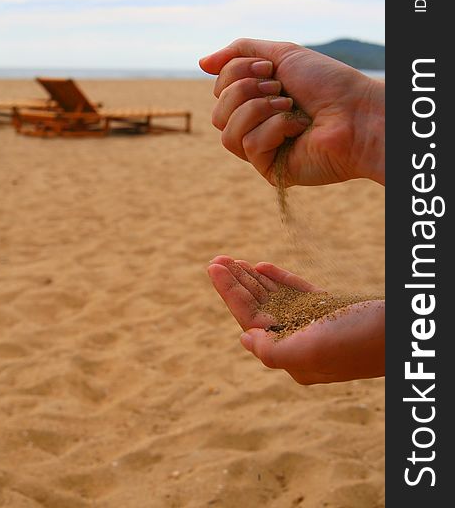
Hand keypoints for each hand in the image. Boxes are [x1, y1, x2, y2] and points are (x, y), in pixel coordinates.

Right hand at [200, 38, 384, 186]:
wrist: (356, 112)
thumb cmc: (326, 83)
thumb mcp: (281, 54)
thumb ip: (240, 53)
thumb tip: (200, 63)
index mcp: (256, 100)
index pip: (219, 89)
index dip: (236, 73)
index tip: (270, 69)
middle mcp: (255, 125)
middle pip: (217, 111)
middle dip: (245, 91)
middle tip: (279, 88)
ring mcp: (262, 150)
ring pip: (225, 131)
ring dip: (256, 109)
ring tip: (287, 105)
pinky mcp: (270, 170)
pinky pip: (247, 145)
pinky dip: (273, 128)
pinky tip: (296, 128)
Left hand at [207, 255, 384, 384]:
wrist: (400, 334)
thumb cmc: (359, 342)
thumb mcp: (311, 352)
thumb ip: (273, 351)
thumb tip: (244, 337)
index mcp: (290, 355)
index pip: (250, 320)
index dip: (229, 292)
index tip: (213, 267)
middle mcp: (298, 341)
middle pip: (258, 307)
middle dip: (237, 283)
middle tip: (218, 258)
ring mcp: (313, 324)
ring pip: (274, 298)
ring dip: (254, 279)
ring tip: (234, 260)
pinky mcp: (328, 311)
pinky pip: (296, 293)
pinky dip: (280, 279)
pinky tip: (263, 266)